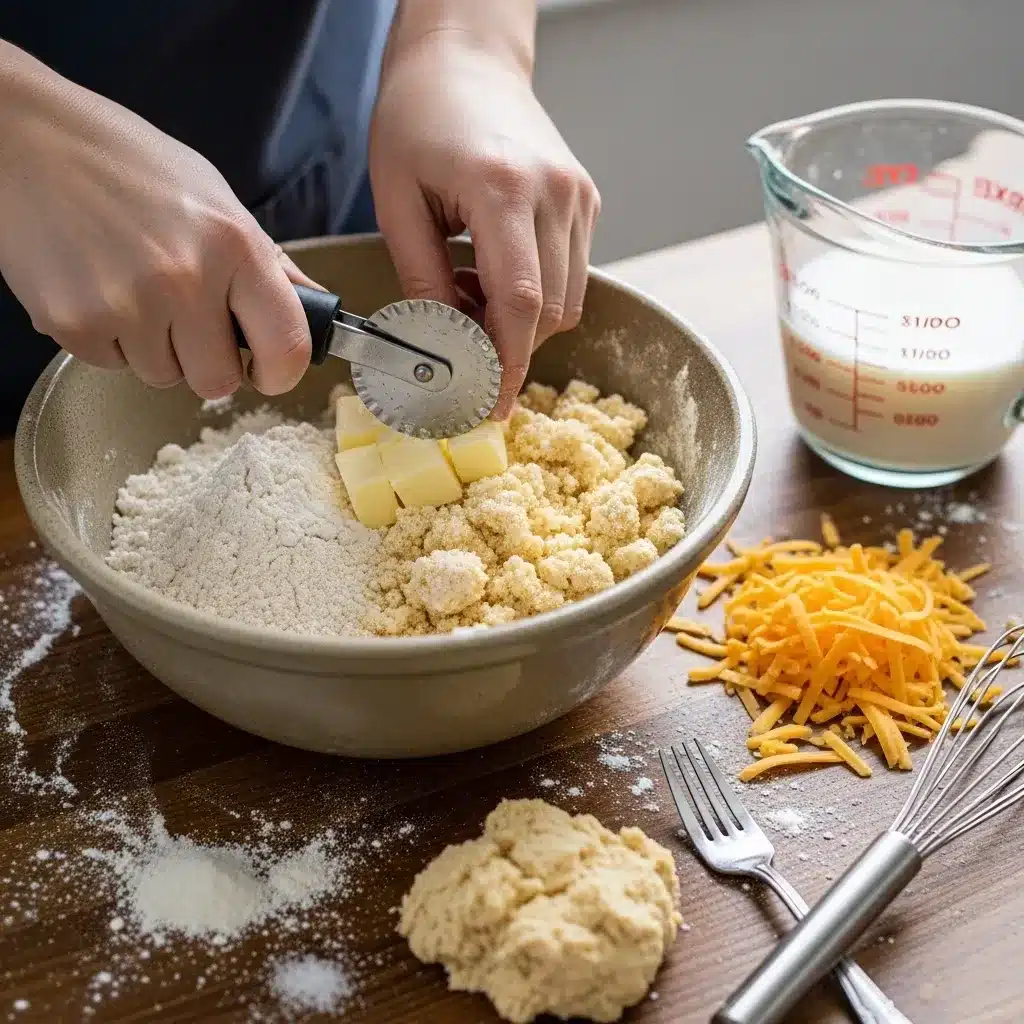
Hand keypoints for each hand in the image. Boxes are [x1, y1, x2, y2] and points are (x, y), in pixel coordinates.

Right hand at [0, 46, 316, 398]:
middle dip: (207, 362)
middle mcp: (185, 280)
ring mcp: (126, 306)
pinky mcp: (74, 325)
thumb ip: (267, 262)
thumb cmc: (125, 163)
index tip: (266, 369)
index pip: (287, 349)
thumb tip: (314, 307)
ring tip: (135, 289)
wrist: (22, 138)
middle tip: (188, 322)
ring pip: (164, 378)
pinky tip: (100, 289)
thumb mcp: (214, 197)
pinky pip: (114, 365)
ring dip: (156, 349)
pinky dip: (111, 339)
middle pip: (219, 382)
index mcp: (234, 246)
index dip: (280, 372)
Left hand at [370, 33, 599, 417]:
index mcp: (504, 189)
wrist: (464, 58)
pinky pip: (572, 274)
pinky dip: (535, 295)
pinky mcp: (585, 200)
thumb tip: (441, 347)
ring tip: (468, 297)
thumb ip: (423, 280)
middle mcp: (556, 194)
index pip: (520, 303)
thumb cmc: (419, 117)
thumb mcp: (398, 200)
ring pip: (567, 300)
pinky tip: (492, 273)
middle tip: (458, 346)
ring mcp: (579, 196)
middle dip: (507, 347)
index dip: (505, 364)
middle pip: (550, 311)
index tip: (490, 404)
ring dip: (521, 322)